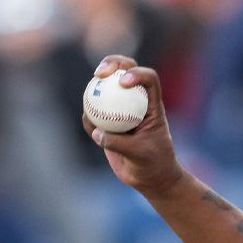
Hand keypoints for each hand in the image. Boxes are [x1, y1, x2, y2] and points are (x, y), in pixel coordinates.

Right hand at [83, 55, 183, 197]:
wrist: (149, 178)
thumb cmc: (154, 163)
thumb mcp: (141, 154)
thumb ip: (120, 143)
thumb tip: (98, 132)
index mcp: (152, 104)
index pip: (149, 79)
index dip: (137, 73)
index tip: (123, 82)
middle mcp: (137, 102)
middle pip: (125, 72)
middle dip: (112, 64)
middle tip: (100, 73)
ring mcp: (121, 110)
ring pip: (106, 89)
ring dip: (95, 86)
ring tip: (89, 92)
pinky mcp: (107, 123)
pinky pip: (94, 114)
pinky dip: (89, 116)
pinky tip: (89, 122)